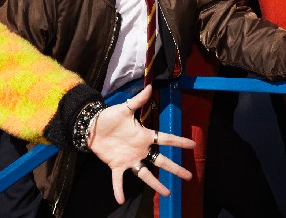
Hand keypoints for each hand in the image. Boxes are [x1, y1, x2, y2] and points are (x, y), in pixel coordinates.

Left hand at [88, 86, 195, 203]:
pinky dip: (118, 189)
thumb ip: (137, 100)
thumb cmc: (109, 117)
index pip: (166, 139)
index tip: (193, 145)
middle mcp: (140, 150)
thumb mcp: (124, 109)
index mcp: (144, 136)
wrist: (91, 127)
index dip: (179, 142)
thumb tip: (149, 86)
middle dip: (175, 169)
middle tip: (189, 176)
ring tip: (167, 193)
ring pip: (145, 174)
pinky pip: (118, 180)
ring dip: (156, 184)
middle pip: (161, 161)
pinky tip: (120, 199)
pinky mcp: (116, 165)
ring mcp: (129, 159)